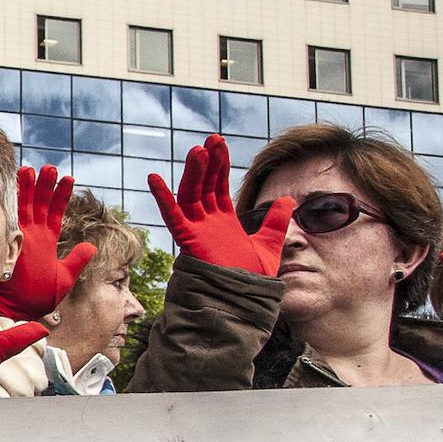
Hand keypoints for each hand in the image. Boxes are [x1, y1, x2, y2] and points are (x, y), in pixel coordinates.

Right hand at [0, 165, 94, 319]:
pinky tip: (16, 187)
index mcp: (46, 243)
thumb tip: (92, 246)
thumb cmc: (39, 299)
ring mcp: (22, 238)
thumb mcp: (66, 278)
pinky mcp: (11, 243)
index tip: (69, 178)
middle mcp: (33, 236)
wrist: (20, 312)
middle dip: (45, 186)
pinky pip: (14, 219)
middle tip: (50, 167)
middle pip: (39, 205)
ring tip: (34, 168)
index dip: (62, 196)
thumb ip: (77, 260)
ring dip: (30, 188)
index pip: (56, 214)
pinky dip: (16, 203)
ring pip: (26, 207)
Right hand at [147, 134, 291, 275]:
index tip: (218, 143)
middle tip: (211, 139)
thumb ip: (276, 222)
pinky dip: (163, 197)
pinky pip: (172, 216)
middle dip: (208, 162)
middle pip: (205, 185)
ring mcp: (196, 230)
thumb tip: (287, 199)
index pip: (219, 186)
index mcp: (223, 222)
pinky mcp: (188, 240)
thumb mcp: (270, 245)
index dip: (219, 164)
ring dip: (193, 173)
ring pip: (190, 195)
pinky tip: (155, 178)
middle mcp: (207, 223)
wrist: (241, 302)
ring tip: (197, 150)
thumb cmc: (251, 280)